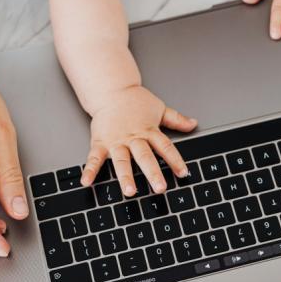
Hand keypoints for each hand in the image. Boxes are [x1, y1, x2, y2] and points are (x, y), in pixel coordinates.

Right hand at [80, 86, 196, 195]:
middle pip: (145, 157)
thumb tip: (193, 124)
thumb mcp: (159, 108)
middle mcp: (133, 138)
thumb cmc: (134, 100)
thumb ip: (176, 119)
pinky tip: (87, 182)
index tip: (183, 173)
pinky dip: (90, 170)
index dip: (175, 160)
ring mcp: (116, 141)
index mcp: (148, 130)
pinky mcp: (100, 142)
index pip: (165, 147)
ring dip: (125, 176)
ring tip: (130, 191)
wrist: (111, 90)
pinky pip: (94, 158)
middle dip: (153, 173)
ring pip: (122, 161)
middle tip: (160, 188)